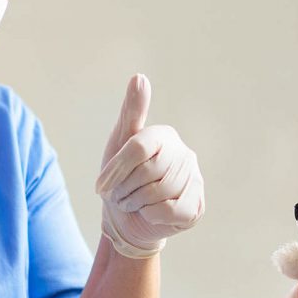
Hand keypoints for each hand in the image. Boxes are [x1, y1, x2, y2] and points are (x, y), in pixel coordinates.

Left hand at [97, 75, 204, 256]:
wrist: (127, 220)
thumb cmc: (121, 179)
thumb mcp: (118, 145)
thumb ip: (130, 112)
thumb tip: (139, 77)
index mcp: (164, 136)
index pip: (138, 147)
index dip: (115, 170)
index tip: (100, 187)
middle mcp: (185, 154)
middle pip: (148, 171)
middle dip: (126, 189)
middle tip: (120, 196)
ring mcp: (194, 180)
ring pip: (159, 193)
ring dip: (137, 204)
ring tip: (133, 203)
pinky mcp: (196, 206)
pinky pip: (170, 211)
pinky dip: (152, 216)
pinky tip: (151, 214)